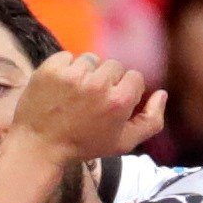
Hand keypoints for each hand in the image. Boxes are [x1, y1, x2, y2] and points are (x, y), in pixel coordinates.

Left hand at [12, 53, 167, 164]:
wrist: (40, 146)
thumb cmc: (84, 146)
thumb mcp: (124, 143)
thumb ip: (151, 121)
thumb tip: (162, 93)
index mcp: (119, 101)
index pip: (135, 77)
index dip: (125, 91)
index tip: (111, 104)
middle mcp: (98, 84)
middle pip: (114, 66)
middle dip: (106, 81)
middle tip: (91, 101)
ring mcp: (73, 74)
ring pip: (91, 59)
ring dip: (86, 73)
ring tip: (75, 94)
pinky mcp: (51, 68)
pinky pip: (67, 56)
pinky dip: (65, 69)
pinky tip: (60, 89)